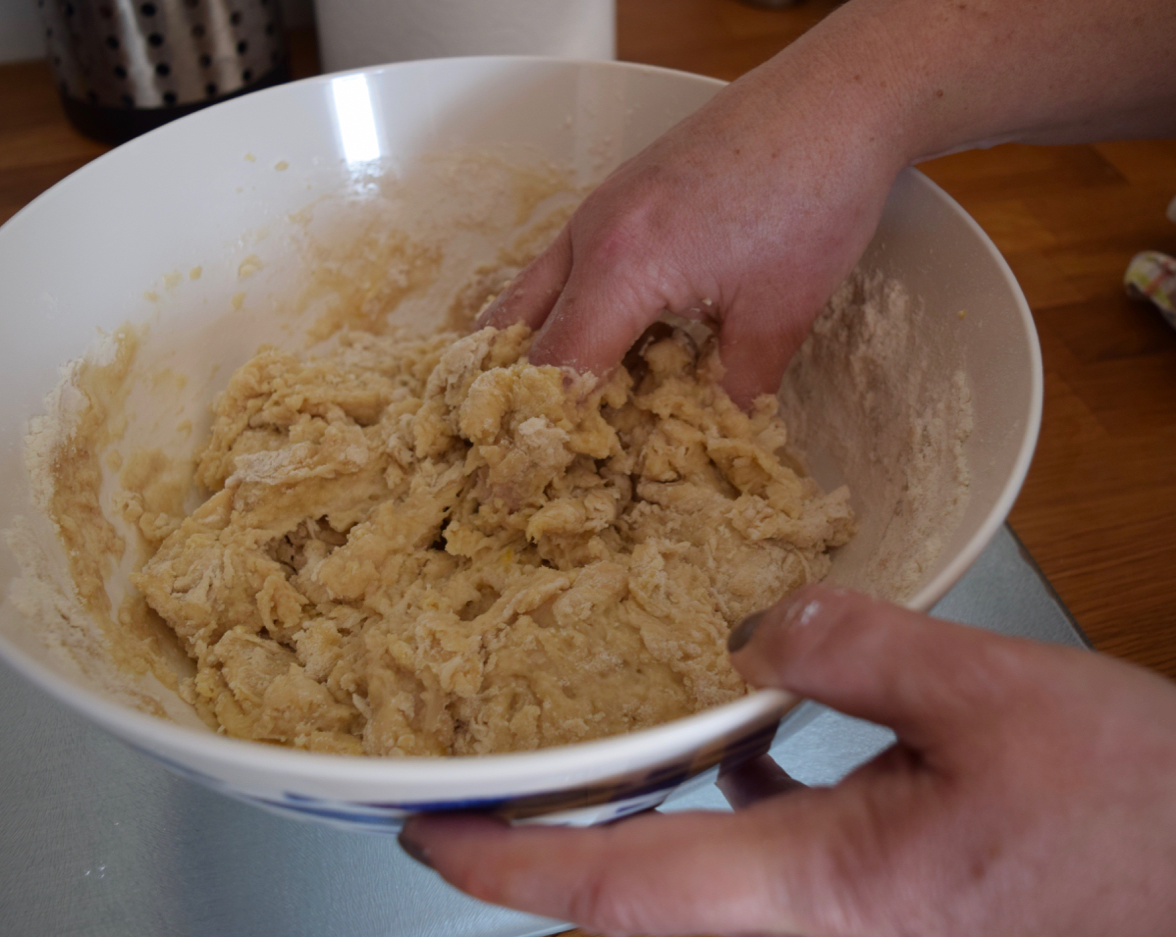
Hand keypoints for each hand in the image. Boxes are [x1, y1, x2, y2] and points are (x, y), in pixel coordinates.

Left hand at [399, 585, 1175, 935]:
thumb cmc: (1136, 818)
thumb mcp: (993, 699)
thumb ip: (857, 648)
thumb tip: (760, 627)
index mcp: (823, 892)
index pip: (619, 890)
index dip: (509, 866)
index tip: (430, 832)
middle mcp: (816, 928)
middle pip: (636, 903)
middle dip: (546, 851)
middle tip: (484, 784)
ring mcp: (848, 926)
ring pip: (694, 885)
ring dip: (625, 825)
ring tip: (579, 757)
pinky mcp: (882, 904)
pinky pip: (765, 860)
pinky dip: (723, 804)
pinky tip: (743, 745)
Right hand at [478, 44, 906, 407]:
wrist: (837, 97)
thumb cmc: (812, 197)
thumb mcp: (779, 315)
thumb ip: (737, 391)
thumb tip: (715, 440)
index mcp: (620, 267)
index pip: (553, 371)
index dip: (536, 435)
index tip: (520, 486)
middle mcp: (589, 234)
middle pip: (512, 328)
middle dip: (510, 393)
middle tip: (518, 447)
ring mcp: (597, 206)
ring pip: (529, 291)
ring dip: (528, 348)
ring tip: (544, 405)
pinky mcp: (618, 193)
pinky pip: (562, 264)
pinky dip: (558, 311)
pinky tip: (595, 339)